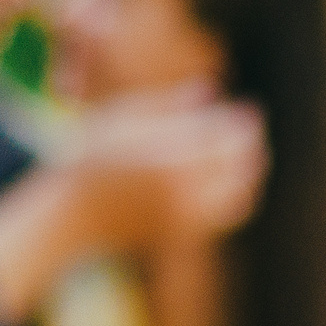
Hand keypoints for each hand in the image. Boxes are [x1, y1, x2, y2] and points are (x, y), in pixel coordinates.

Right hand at [66, 83, 266, 250]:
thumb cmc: (94, 157)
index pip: (227, 135)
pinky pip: (228, 212)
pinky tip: (236, 181)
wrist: (73, 216)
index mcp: (170, 154)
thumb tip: (210, 91)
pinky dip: (240, 195)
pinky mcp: (187, 233)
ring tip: (252, 153)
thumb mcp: (124, 119)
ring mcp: (188, 215)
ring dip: (251, 170)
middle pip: (240, 162)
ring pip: (241, 191)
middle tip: (252, 127)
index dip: (243, 121)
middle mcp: (185, 188)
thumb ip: (169, 105)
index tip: (248, 110)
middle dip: (251, 143)